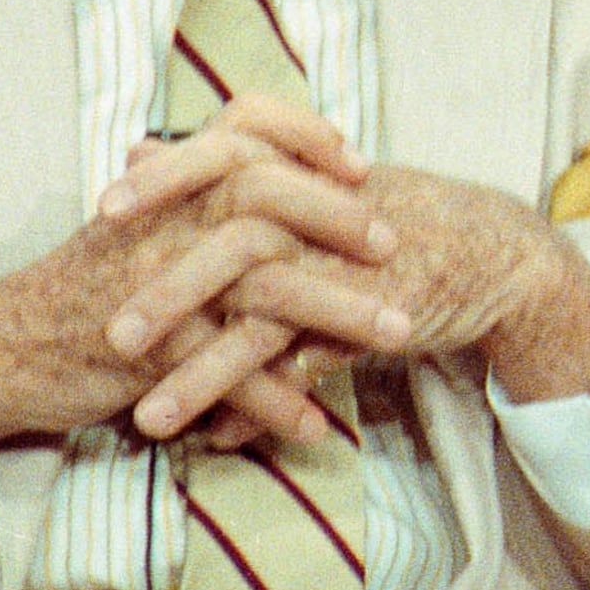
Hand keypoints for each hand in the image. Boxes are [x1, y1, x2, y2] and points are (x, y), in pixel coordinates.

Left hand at [98, 109, 589, 441]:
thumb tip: (128, 150)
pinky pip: (305, 369)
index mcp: (297, 170)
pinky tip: (219, 439)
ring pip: (263, 316)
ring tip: (147, 418)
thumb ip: (208, 172)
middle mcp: (319, 215)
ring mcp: (344, 269)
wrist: (487, 252)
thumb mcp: (301, 184)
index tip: (102, 211)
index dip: (164, 180)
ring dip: (201, 371)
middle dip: (166, 291)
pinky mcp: (371, 319)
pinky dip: (261, 406)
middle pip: (230, 240)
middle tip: (109, 336)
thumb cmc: (381, 216)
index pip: (221, 154)